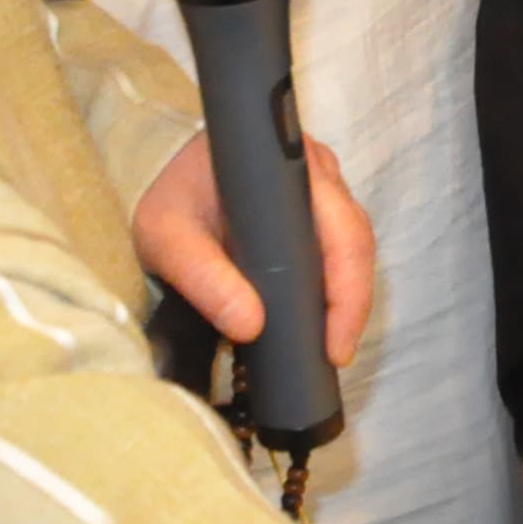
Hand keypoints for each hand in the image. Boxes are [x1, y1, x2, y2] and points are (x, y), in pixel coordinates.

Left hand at [134, 134, 373, 364]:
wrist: (167, 177)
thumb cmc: (173, 201)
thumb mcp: (168, 237)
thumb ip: (203, 278)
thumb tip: (251, 327)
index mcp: (288, 168)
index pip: (339, 227)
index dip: (345, 284)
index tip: (333, 339)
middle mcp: (317, 172)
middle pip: (355, 239)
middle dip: (351, 303)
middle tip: (335, 354)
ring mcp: (324, 188)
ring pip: (353, 246)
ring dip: (347, 297)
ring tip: (329, 343)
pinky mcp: (320, 207)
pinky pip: (340, 248)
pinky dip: (335, 287)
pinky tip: (321, 319)